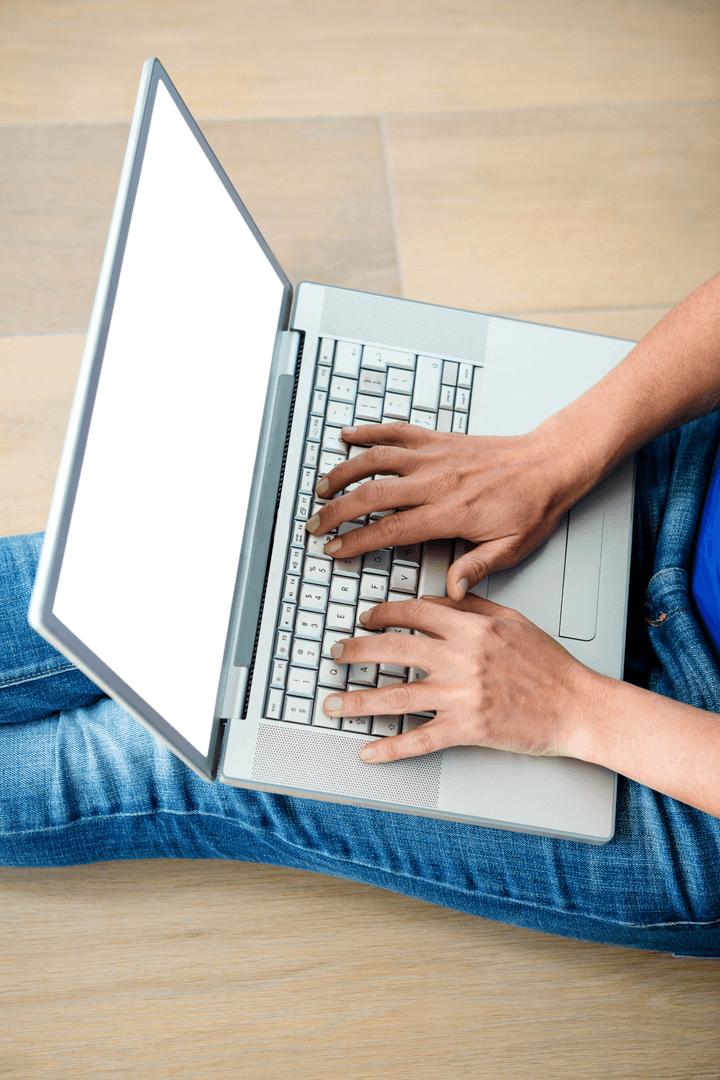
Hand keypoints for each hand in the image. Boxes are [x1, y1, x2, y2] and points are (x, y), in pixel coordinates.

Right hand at [306, 421, 577, 598]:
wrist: (551, 463)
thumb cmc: (533, 505)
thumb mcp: (512, 548)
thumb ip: (477, 567)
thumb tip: (452, 591)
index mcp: (450, 512)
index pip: (390, 528)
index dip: (356, 540)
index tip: (334, 549)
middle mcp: (436, 481)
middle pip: (372, 493)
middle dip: (336, 510)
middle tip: (315, 523)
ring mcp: (435, 456)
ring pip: (376, 458)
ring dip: (344, 471)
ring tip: (322, 486)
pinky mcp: (439, 439)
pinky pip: (397, 431)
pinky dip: (370, 431)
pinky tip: (349, 435)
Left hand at [320, 594, 601, 762]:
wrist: (577, 706)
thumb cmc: (550, 665)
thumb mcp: (513, 621)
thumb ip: (473, 607)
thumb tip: (441, 596)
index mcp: (472, 628)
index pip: (414, 612)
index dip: (382, 613)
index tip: (366, 618)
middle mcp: (461, 658)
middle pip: (393, 649)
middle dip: (356, 651)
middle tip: (336, 655)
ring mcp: (461, 696)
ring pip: (396, 697)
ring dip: (358, 701)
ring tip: (333, 703)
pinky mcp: (467, 730)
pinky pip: (419, 740)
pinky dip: (389, 748)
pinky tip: (368, 751)